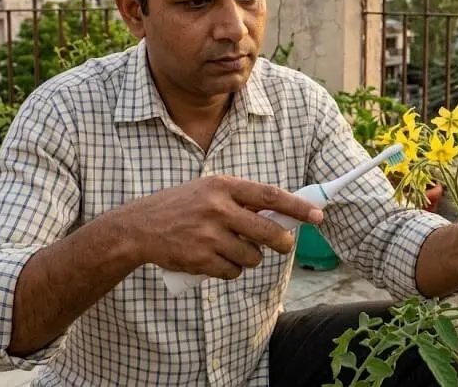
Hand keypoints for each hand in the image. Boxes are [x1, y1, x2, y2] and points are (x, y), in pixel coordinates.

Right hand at [120, 175, 323, 279]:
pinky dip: (231, 270)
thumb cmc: (180, 207)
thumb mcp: (208, 191)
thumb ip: (240, 200)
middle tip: (285, 245)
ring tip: (233, 249)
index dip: (298, 207)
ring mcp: (209, 236)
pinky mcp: (200, 259)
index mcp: (223, 186)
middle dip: (283, 243)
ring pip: (252, 257)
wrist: (138, 228)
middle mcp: (218, 209)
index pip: (270, 196)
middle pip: (268, 232)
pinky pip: (233, 272)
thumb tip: (281, 215)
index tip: (318, 216)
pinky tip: (216, 260)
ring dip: (250, 258)